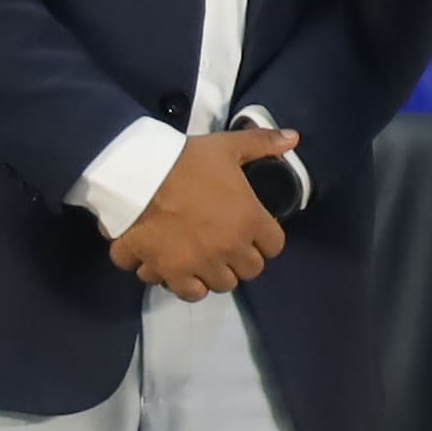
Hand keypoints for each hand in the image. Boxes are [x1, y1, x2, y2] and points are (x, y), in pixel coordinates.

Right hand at [106, 124, 299, 300]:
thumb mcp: (227, 146)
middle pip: (250, 270)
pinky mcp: (171, 273)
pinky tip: (181, 268)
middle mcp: (230, 249)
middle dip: (241, 258)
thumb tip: (293, 138)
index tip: (254, 230)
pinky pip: (189, 293)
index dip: (265, 238)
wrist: (138, 175)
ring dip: (215, 273)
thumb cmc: (186, 160)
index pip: (274, 246)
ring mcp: (201, 264)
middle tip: (228, 244)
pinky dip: (185, 284)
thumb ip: (262, 143)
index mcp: (249, 220)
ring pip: (221, 285)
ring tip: (204, 258)